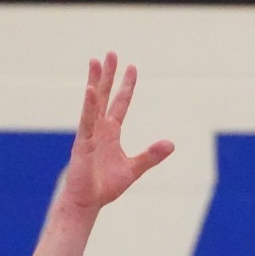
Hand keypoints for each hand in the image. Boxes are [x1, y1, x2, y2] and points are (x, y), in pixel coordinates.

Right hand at [59, 52, 174, 212]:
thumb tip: (171, 143)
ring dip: (95, 80)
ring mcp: (89, 133)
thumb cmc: (105, 186)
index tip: (131, 67)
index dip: (126, 85)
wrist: (88, 202)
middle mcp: (100, 128)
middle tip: (111, 53)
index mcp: (111, 133)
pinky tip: (91, 90)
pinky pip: (86, 120)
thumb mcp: (134, 168)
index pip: (120, 103)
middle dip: (108, 74)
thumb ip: (151, 156)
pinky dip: (89, 106)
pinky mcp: (83, 142)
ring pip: (93, 101)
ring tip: (96, 60)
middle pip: (105, 95)